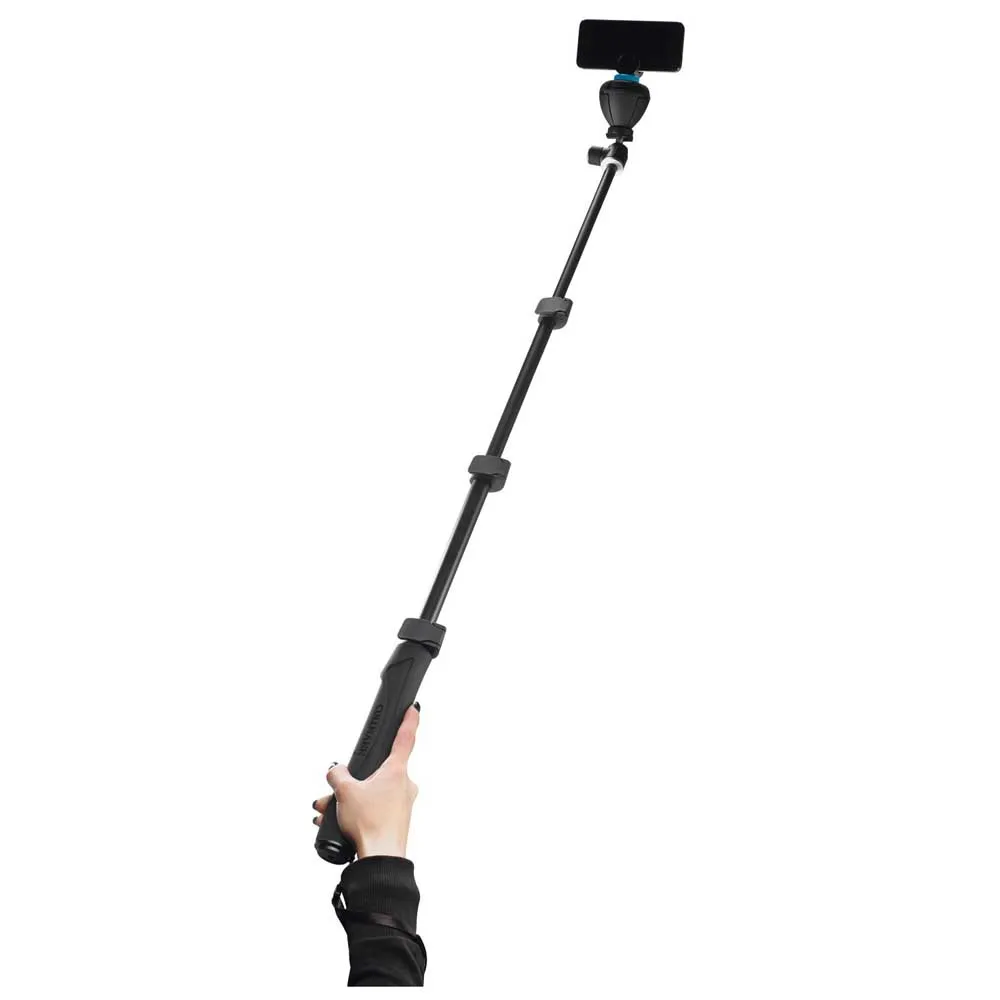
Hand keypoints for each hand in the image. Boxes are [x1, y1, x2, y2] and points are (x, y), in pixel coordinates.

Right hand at [312, 704, 420, 858]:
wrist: (380, 860)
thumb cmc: (370, 824)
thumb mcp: (345, 792)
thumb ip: (338, 775)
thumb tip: (337, 771)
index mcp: (397, 771)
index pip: (406, 738)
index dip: (409, 720)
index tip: (415, 708)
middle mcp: (404, 785)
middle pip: (376, 772)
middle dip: (352, 781)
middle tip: (335, 791)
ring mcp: (401, 804)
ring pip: (371, 793)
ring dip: (348, 801)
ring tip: (329, 812)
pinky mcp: (396, 821)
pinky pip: (373, 809)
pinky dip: (355, 814)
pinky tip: (338, 824)